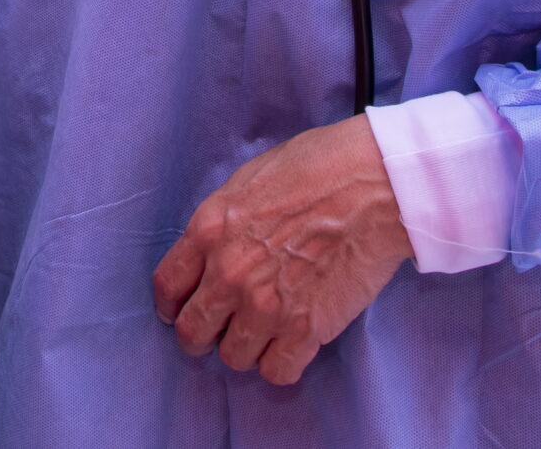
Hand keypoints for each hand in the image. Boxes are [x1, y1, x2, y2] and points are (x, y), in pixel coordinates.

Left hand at [151, 115, 410, 385]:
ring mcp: (266, 306)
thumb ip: (221, 222)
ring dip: (245, 347)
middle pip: (192, 332)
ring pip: (233, 357)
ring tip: (263, 331)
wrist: (373, 184)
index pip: (167, 286)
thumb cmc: (316, 168)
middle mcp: (229, 273)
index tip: (178, 312)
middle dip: (200, 335)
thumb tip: (212, 251)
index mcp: (209, 229)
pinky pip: (277, 371)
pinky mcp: (306, 329)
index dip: (170, 306)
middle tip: (219, 329)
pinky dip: (282, 362)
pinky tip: (292, 344)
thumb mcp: (247, 181)